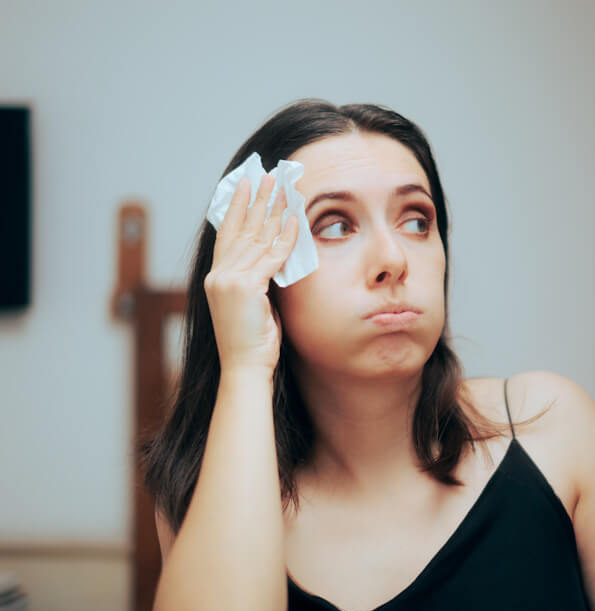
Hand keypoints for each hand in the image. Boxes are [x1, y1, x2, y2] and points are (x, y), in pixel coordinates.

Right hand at [204, 173, 298, 376]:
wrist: (245, 367)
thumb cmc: (252, 342)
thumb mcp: (253, 304)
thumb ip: (258, 278)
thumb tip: (275, 256)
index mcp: (216, 277)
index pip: (227, 233)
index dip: (236, 206)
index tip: (245, 184)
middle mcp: (219, 275)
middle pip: (241, 228)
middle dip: (256, 199)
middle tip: (267, 175)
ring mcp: (229, 280)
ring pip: (256, 237)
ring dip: (272, 210)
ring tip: (283, 188)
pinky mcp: (245, 287)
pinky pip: (271, 256)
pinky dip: (284, 237)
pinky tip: (294, 220)